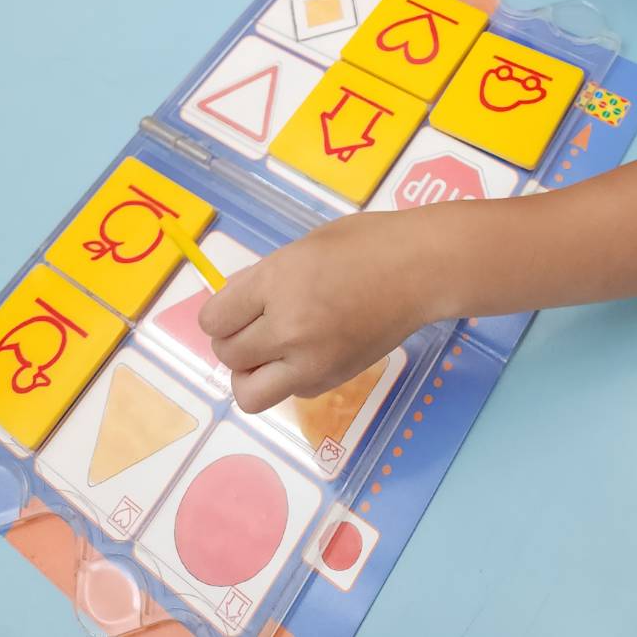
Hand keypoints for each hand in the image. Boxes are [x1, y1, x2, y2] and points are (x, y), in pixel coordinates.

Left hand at [198, 211, 434, 413]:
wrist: (422, 268)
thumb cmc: (367, 243)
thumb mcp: (305, 246)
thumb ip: (264, 277)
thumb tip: (232, 303)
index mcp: (277, 282)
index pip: (214, 320)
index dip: (220, 314)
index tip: (237, 307)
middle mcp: (288, 326)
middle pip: (228, 355)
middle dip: (233, 340)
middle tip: (256, 325)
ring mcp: (311, 361)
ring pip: (249, 393)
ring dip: (251, 374)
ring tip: (271, 353)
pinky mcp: (333, 380)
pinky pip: (290, 391)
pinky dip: (290, 377)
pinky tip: (310, 352)